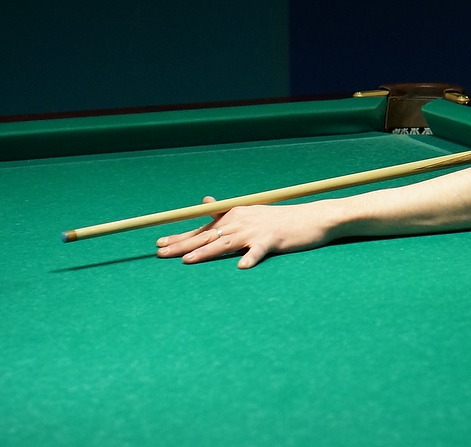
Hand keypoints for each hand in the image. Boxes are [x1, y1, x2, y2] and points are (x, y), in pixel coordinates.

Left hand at [156, 196, 336, 268]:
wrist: (310, 219)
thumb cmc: (279, 220)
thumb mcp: (251, 212)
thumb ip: (227, 212)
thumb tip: (206, 203)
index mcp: (235, 215)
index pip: (203, 228)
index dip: (180, 236)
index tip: (159, 243)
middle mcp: (241, 221)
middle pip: (207, 236)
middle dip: (182, 245)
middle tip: (160, 253)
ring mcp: (256, 230)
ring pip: (226, 242)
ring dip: (206, 252)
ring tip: (187, 261)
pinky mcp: (272, 240)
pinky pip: (259, 251)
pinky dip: (250, 258)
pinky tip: (241, 267)